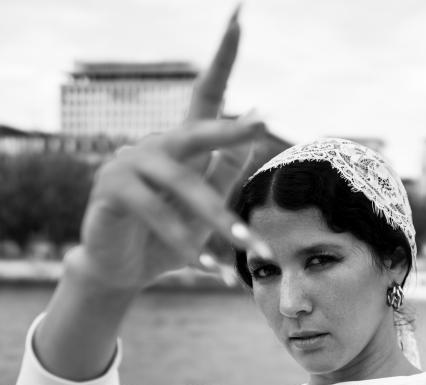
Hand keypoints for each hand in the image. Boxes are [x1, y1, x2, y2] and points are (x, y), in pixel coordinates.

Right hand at [78, 9, 268, 290]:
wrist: (126, 270)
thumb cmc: (169, 235)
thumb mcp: (204, 205)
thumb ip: (224, 171)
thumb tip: (252, 133)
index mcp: (181, 145)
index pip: (205, 96)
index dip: (223, 60)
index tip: (239, 16)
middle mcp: (156, 146)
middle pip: (198, 130)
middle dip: (231, 129)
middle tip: (265, 120)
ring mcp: (130, 164)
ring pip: (184, 185)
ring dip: (221, 222)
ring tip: (251, 250)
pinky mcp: (112, 190)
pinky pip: (157, 214)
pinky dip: (185, 241)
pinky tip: (208, 267)